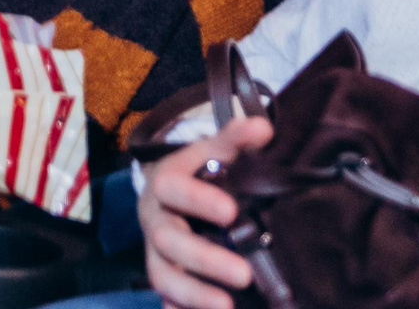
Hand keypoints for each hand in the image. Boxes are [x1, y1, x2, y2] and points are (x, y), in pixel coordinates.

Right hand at [141, 115, 274, 308]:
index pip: (172, 189)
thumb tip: (263, 127)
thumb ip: (235, 140)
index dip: (197, 200)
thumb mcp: (214, 151)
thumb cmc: (201, 173)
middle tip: (244, 275)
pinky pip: (165, 299)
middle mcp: (155, 219)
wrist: (171, 195)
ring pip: (162, 275)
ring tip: (227, 308)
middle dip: (204, 259)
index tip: (232, 212)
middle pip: (168, 240)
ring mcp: (156, 252)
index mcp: (165, 183)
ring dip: (192, 294)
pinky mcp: (164, 277)